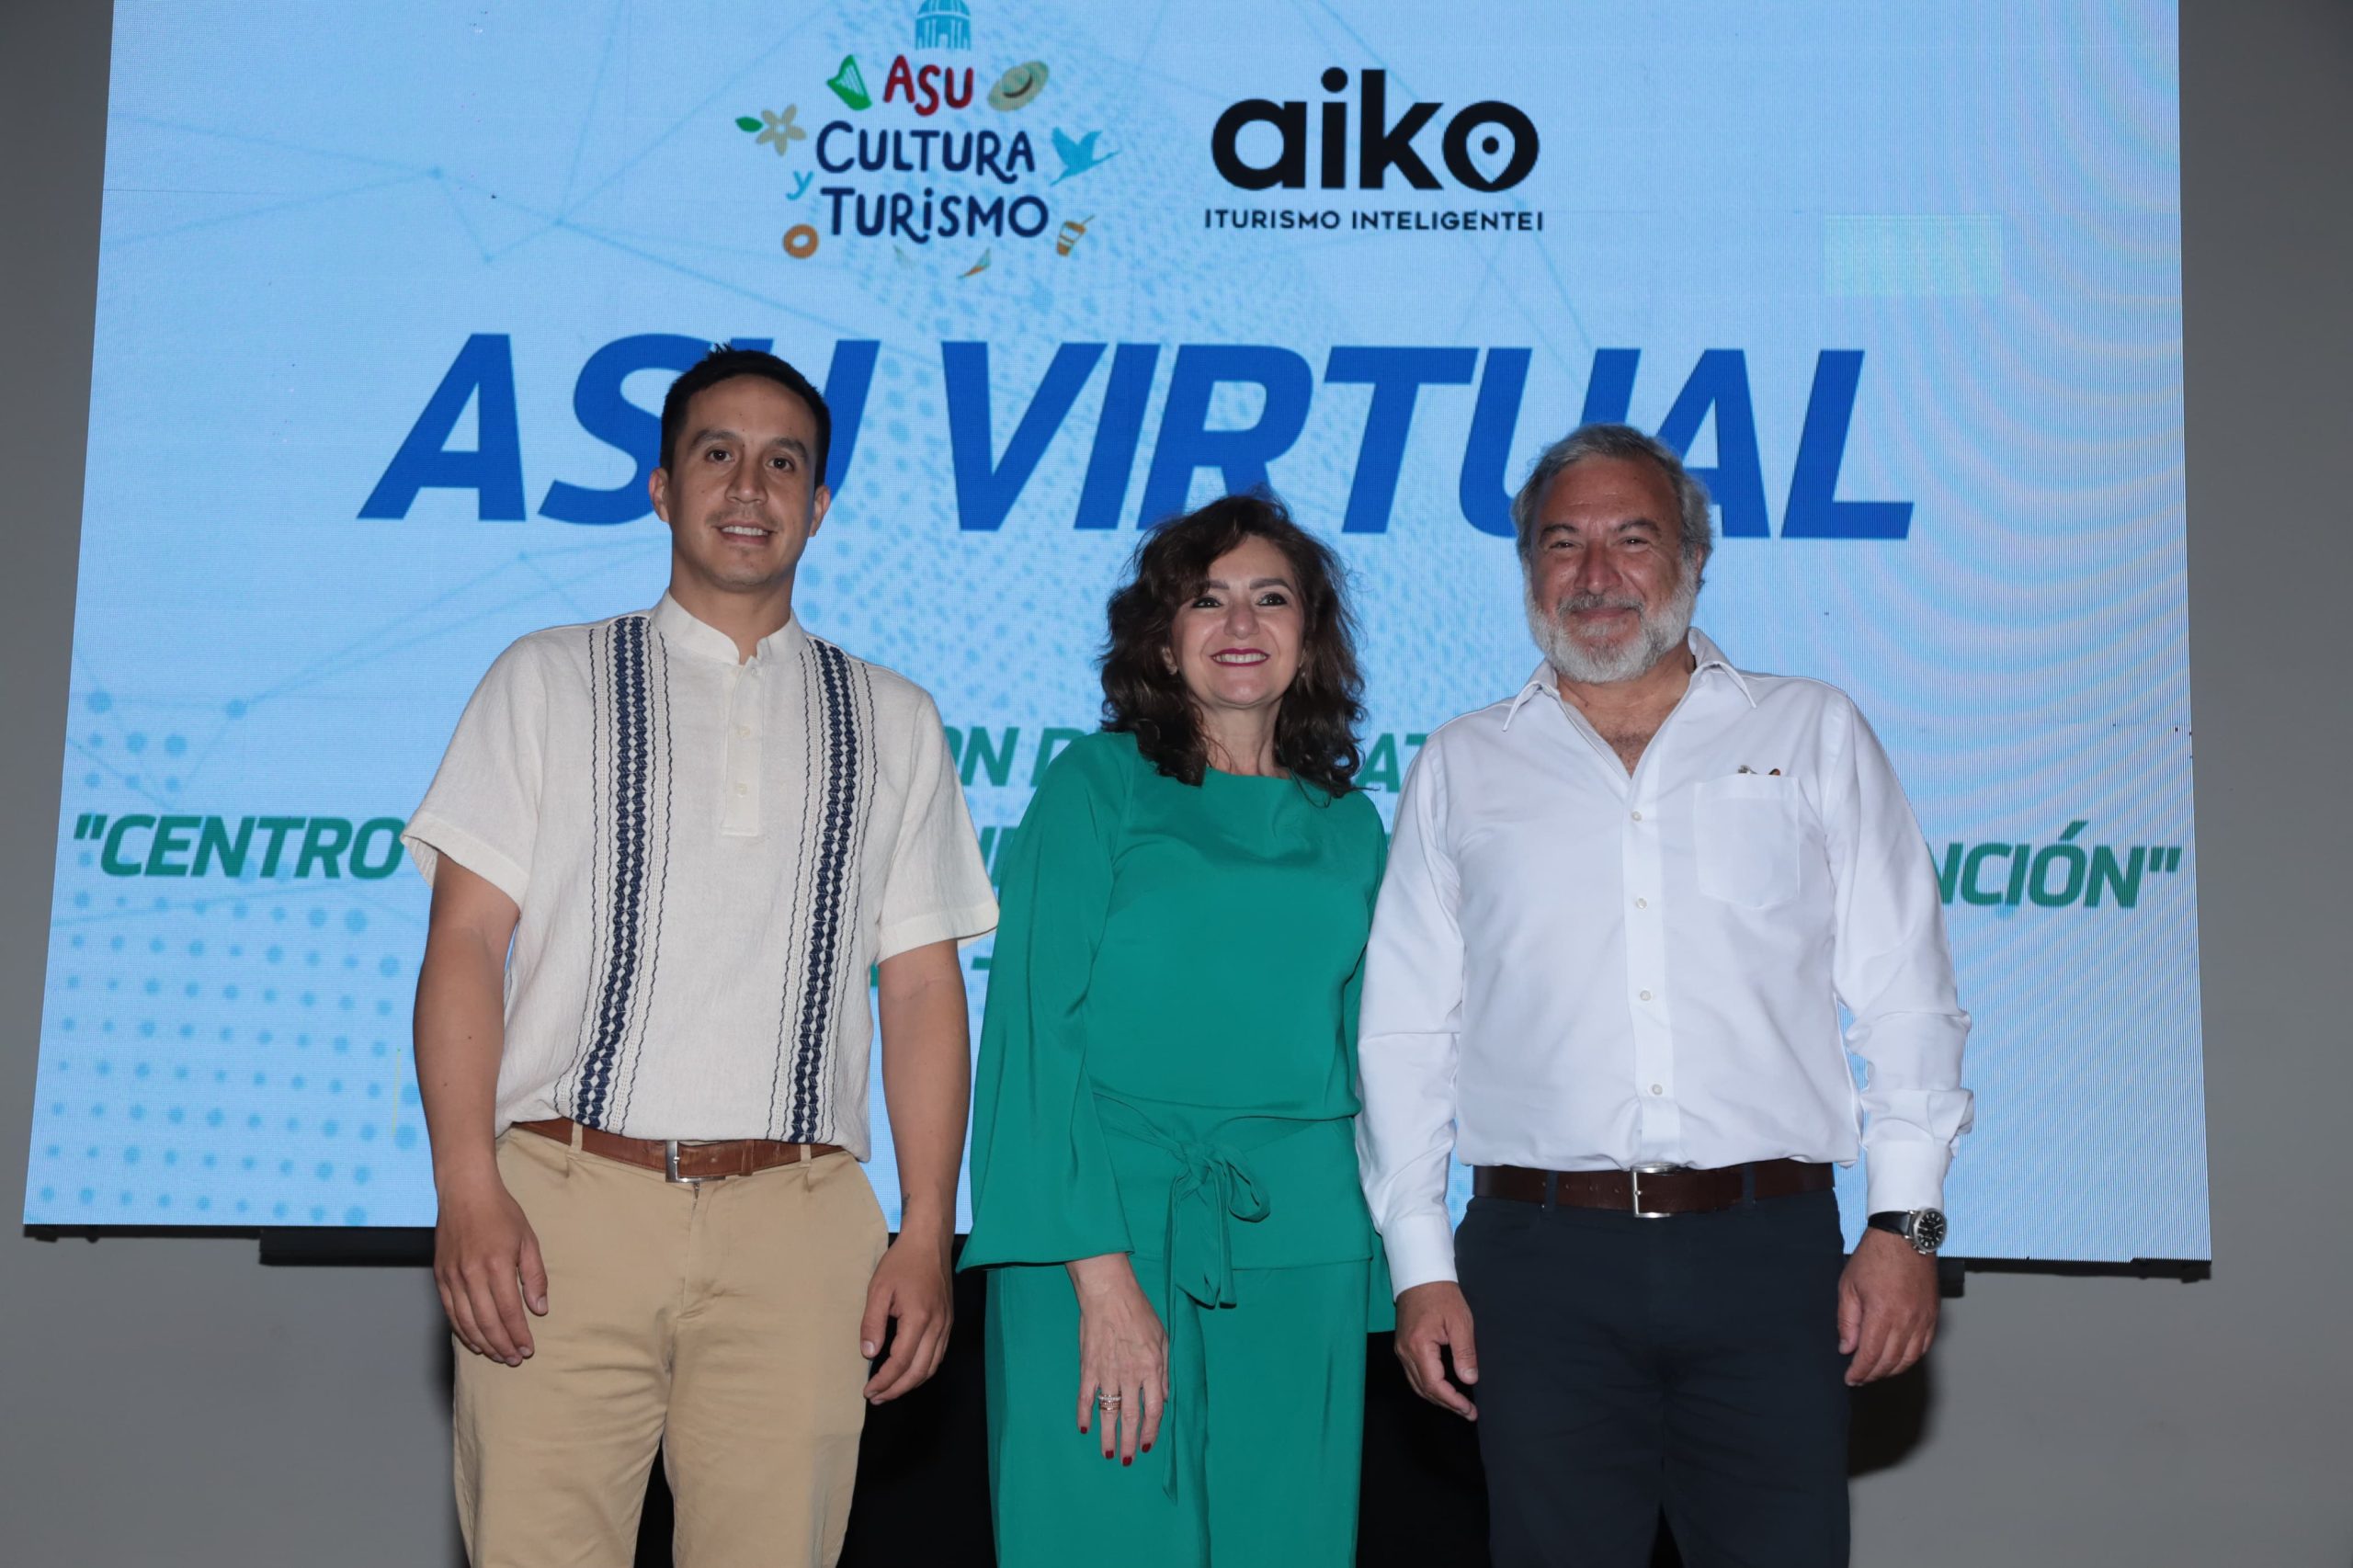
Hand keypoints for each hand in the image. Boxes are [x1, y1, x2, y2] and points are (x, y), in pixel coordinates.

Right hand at [433, 1172, 546, 1365]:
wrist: (465, 1192)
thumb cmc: (501, 1213)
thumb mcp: (528, 1240)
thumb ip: (535, 1276)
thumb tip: (539, 1309)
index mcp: (497, 1265)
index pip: (509, 1311)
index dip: (519, 1334)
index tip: (528, 1349)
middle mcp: (472, 1274)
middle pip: (487, 1322)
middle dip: (502, 1345)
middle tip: (514, 1359)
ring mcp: (452, 1276)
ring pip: (466, 1321)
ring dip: (483, 1343)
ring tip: (497, 1355)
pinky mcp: (440, 1276)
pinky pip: (450, 1312)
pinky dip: (462, 1331)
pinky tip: (474, 1341)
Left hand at [860, 1231, 952, 1401]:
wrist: (930, 1242)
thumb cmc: (902, 1262)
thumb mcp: (879, 1290)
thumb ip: (873, 1324)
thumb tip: (869, 1354)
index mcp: (919, 1319)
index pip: (900, 1362)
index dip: (883, 1381)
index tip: (867, 1391)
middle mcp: (937, 1326)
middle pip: (919, 1371)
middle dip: (896, 1389)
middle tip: (876, 1398)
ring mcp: (946, 1325)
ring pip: (932, 1366)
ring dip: (911, 1383)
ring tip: (890, 1390)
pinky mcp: (948, 1322)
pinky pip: (938, 1355)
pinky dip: (923, 1370)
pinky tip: (909, 1372)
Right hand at [1067, 1253, 1166, 1465]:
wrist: (1109, 1293)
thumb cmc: (1139, 1311)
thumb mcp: (1163, 1337)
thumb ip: (1164, 1370)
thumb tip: (1163, 1397)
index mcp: (1152, 1368)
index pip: (1154, 1409)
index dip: (1151, 1430)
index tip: (1148, 1445)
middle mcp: (1130, 1375)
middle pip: (1131, 1417)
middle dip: (1130, 1442)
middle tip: (1127, 1460)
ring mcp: (1107, 1373)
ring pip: (1108, 1412)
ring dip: (1108, 1435)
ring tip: (1108, 1453)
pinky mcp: (1088, 1367)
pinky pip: (1086, 1397)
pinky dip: (1084, 1413)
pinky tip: (1084, 1427)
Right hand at [1393, 1281, 1478, 1418]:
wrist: (1421, 1276)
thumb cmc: (1442, 1296)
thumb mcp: (1460, 1322)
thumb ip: (1465, 1353)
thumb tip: (1469, 1380)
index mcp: (1419, 1346)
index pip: (1434, 1385)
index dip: (1452, 1401)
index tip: (1469, 1410)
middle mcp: (1405, 1352)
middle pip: (1423, 1389)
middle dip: (1446, 1404)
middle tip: (1468, 1413)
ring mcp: (1401, 1350)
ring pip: (1416, 1385)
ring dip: (1437, 1398)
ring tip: (1458, 1405)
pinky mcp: (1403, 1347)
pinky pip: (1413, 1375)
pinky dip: (1428, 1387)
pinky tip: (1442, 1389)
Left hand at [1838, 1227, 1938, 1384]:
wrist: (1904, 1236)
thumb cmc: (1874, 1257)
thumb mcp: (1848, 1286)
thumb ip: (1847, 1321)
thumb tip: (1847, 1348)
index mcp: (1882, 1314)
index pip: (1870, 1356)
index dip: (1859, 1372)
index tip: (1850, 1379)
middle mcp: (1906, 1320)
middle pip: (1890, 1361)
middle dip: (1873, 1374)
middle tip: (1860, 1378)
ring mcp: (1923, 1319)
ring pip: (1909, 1358)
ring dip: (1892, 1370)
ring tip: (1877, 1372)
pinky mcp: (1933, 1315)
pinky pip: (1924, 1346)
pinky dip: (1910, 1358)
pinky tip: (1898, 1359)